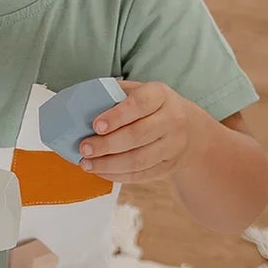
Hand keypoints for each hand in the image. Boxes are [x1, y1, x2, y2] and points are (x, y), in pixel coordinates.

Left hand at [76, 80, 196, 183]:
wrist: (189, 128)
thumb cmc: (151, 107)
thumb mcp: (138, 92)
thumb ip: (113, 95)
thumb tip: (79, 106)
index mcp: (160, 95)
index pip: (139, 104)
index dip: (117, 116)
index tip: (95, 126)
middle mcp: (173, 119)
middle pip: (138, 135)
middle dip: (107, 145)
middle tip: (83, 149)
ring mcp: (174, 145)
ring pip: (139, 160)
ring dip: (109, 165)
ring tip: (87, 164)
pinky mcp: (170, 166)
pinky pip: (141, 175)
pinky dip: (118, 176)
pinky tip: (101, 172)